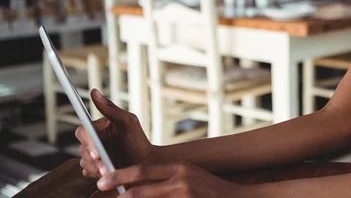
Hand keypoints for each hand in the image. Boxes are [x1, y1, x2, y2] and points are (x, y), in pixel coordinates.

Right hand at [76, 89, 155, 178]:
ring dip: (96, 168)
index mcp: (99, 127)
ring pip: (83, 162)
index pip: (82, 131)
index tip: (97, 153)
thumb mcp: (128, 122)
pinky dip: (96, 174)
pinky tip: (108, 173)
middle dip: (94, 159)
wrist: (146, 164)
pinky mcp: (94, 169)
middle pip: (81, 148)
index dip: (87, 142)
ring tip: (111, 170)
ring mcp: (93, 155)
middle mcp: (94, 140)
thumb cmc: (139, 142)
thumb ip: (110, 108)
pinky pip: (87, 172)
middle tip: (106, 166)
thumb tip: (94, 91)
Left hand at [96, 163, 242, 196]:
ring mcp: (185, 195)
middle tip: (99, 191)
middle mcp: (181, 180)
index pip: (144, 170)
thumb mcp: (189, 176)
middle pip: (141, 189)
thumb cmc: (210, 189)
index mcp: (179, 168)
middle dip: (118, 193)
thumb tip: (136, 185)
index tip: (103, 180)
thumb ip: (167, 179)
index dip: (121, 175)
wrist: (238, 197)